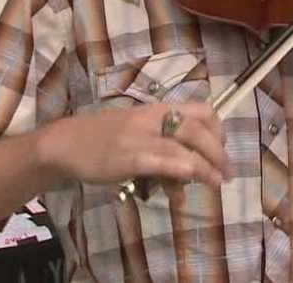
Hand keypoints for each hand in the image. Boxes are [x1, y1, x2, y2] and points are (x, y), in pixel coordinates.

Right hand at [38, 102, 229, 188]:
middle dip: (218, 151)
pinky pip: (159, 161)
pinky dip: (178, 169)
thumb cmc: (104, 140)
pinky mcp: (127, 157)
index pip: (201, 110)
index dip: (218, 130)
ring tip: (215, 183)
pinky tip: (188, 182)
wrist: (66, 143)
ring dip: (204, 166)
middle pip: (197, 128)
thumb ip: (164, 155)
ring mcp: (140, 137)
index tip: (222, 148)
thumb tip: (188, 180)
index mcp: (158, 110)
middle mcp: (152, 119)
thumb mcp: (138, 140)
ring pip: (182, 147)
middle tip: (227, 173)